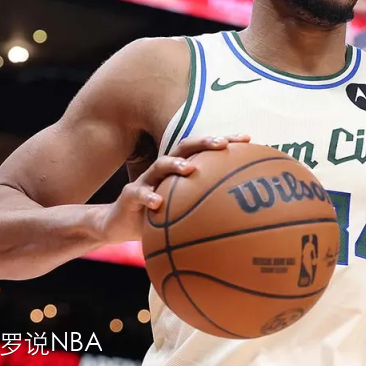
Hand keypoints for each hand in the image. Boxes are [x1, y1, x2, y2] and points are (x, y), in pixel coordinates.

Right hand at [97, 134, 249, 243]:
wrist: (118, 225)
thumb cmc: (158, 217)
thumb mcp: (183, 211)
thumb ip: (207, 208)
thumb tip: (243, 218)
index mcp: (179, 170)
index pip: (204, 150)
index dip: (226, 141)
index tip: (248, 139)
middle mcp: (164, 170)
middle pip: (185, 148)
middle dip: (204, 142)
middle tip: (222, 144)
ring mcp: (146, 180)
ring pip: (161, 165)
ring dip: (175, 164)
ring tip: (190, 169)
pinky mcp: (129, 196)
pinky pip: (139, 193)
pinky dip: (148, 196)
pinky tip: (158, 203)